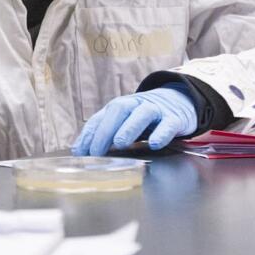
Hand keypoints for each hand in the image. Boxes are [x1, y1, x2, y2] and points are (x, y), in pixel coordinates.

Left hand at [72, 86, 197, 156]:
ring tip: (120, 143)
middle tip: (96, 151)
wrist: (177, 101)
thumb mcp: (122, 122)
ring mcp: (156, 110)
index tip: (80, 153)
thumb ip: (101, 134)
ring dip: (129, 128)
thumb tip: (77, 151)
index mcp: (119, 107)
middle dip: (105, 130)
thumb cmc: (142, 117)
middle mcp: (135, 104)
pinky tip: (154, 144)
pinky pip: (168, 124)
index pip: (100, 118)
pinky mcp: (174, 118)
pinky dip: (161, 133)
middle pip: (118, 110)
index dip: (88, 134)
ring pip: (142, 114)